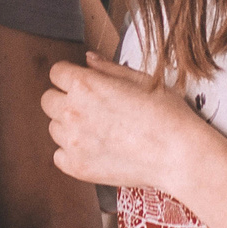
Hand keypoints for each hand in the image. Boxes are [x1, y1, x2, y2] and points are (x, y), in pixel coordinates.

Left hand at [42, 53, 213, 192]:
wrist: (178, 155)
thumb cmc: (167, 115)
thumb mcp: (141, 80)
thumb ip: (108, 69)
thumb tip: (89, 60)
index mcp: (86, 85)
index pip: (56, 73)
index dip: (70, 76)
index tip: (82, 83)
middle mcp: (73, 111)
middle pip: (48, 100)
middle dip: (64, 99)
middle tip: (90, 107)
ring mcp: (72, 142)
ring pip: (54, 128)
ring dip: (69, 127)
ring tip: (99, 131)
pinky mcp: (76, 167)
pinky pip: (59, 156)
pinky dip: (72, 153)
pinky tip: (96, 150)